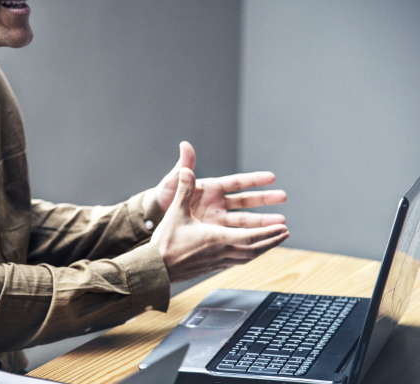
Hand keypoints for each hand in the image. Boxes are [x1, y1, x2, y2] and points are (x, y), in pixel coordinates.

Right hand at [152, 167, 289, 282]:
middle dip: (271, 240)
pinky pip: (237, 262)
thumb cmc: (165, 242)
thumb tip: (187, 169)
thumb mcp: (175, 213)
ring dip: (263, 249)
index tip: (282, 228)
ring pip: (247, 257)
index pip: (250, 236)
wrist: (155, 268)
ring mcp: (217, 261)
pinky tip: (250, 253)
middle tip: (285, 233)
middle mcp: (220, 251)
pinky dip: (248, 256)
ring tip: (273, 242)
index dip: (268, 233)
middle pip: (253, 248)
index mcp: (216, 238)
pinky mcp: (212, 267)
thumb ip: (184, 189)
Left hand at [156, 142, 286, 226]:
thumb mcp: (174, 182)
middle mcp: (219, 203)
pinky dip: (250, 237)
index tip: (272, 177)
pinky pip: (235, 235)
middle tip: (284, 198)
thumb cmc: (165, 196)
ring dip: (263, 222)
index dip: (254, 180)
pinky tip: (264, 241)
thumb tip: (185, 144)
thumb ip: (183, 167)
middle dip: (266, 200)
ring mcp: (218, 219)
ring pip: (245, 221)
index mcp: (212, 188)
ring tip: (281, 225)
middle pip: (247, 201)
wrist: (157, 218)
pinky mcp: (215, 233)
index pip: (237, 182)